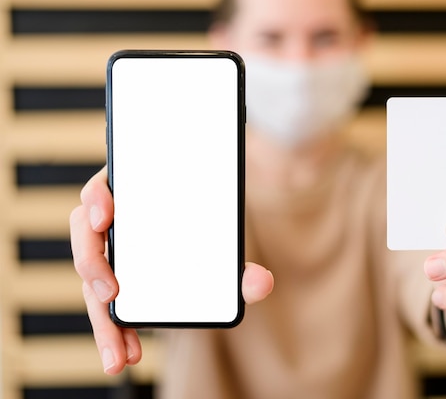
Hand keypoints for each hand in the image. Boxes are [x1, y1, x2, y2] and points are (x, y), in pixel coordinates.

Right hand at [70, 166, 273, 374]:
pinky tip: (127, 352)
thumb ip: (242, 267)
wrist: (209, 241)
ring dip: (102, 318)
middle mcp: (117, 220)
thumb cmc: (209, 232)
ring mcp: (114, 252)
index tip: (105, 218)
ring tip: (121, 352)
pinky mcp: (115, 276)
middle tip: (109, 297)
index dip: (97, 198)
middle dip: (93, 267)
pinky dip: (114, 330)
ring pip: (92, 280)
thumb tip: (261, 284)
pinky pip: (105, 302)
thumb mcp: (223, 244)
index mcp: (136, 195)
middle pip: (88, 238)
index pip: (103, 187)